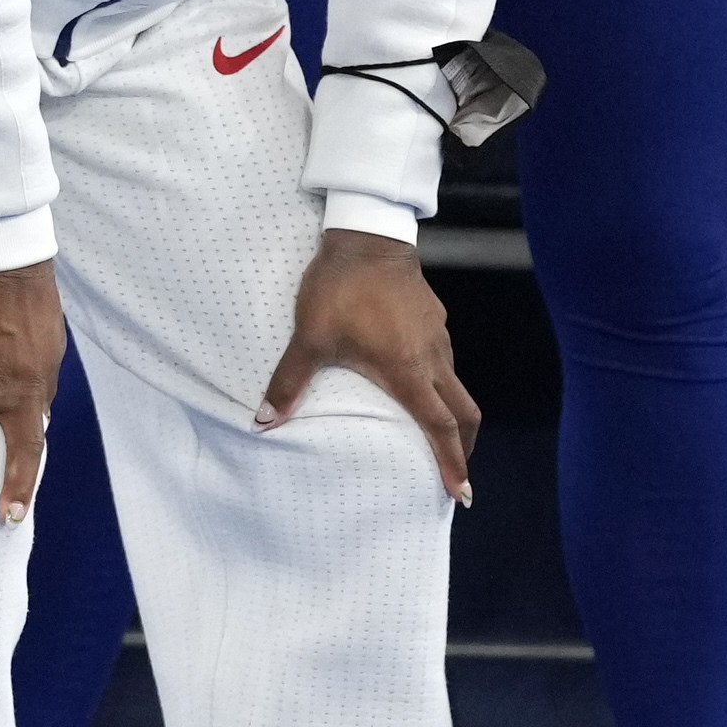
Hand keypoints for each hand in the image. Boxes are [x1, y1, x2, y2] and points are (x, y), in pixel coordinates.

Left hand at [263, 228, 476, 500]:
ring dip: (450, 414)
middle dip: (463, 447)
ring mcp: (438, 337)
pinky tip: (416, 382)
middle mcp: (431, 359)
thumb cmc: (340, 288)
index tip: (462, 493)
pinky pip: (444, 361)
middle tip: (455, 473)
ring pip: (456, 386)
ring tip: (434, 433)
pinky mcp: (435, 319)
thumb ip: (289, 382)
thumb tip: (262, 421)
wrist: (366, 234)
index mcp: (407, 371)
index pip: (440, 426)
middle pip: (464, 413)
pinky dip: (439, 385)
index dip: (452, 463)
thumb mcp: (310, 338)